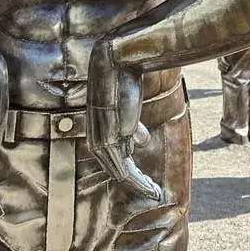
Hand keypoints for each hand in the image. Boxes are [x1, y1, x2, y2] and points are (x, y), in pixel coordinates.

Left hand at [86, 41, 162, 202]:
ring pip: (118, 168)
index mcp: (99, 126)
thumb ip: (131, 125)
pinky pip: (119, 162)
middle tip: (153, 192)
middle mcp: (95, 132)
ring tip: (155, 192)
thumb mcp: (131, 105)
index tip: (147, 182)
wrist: (123, 58)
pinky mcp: (108, 132)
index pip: (113, 154)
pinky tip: (145, 183)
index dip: (130, 169)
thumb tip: (138, 144)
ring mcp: (100, 133)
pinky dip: (134, 177)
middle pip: (114, 165)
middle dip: (134, 181)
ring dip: (138, 183)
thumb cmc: (127, 75)